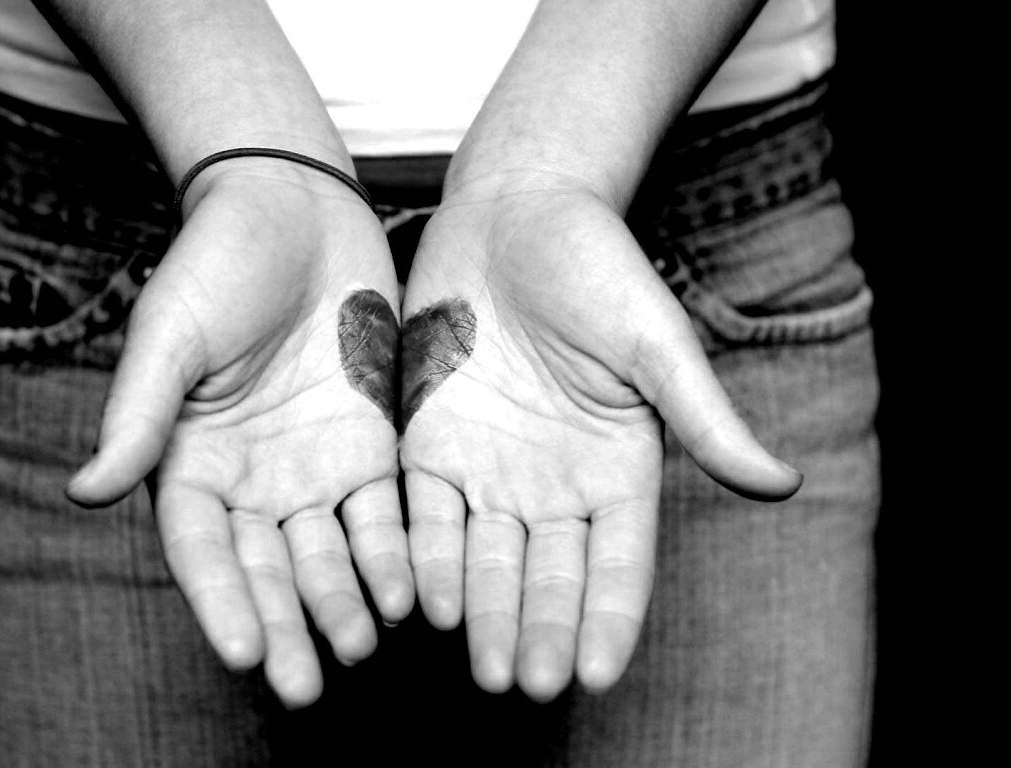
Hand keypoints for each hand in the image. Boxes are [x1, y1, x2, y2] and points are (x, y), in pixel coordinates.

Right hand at [67, 161, 412, 707]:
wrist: (295, 205)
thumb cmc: (215, 261)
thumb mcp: (169, 334)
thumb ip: (138, 415)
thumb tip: (85, 491)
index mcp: (189, 460)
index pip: (200, 548)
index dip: (218, 601)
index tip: (239, 652)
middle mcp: (250, 478)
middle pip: (265, 569)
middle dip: (283, 627)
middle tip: (303, 686)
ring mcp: (311, 467)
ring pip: (326, 554)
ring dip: (341, 603)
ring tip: (360, 647)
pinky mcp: (369, 446)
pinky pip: (381, 514)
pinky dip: (393, 554)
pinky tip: (409, 592)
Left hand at [400, 184, 800, 700]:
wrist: (512, 210)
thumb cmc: (598, 267)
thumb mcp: (655, 342)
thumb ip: (704, 418)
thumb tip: (781, 484)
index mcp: (616, 468)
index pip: (616, 562)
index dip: (608, 618)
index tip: (595, 674)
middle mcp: (551, 483)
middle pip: (547, 574)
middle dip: (535, 630)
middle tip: (521, 683)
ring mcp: (489, 468)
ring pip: (485, 558)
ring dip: (481, 612)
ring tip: (478, 666)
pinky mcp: (430, 443)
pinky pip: (425, 512)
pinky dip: (425, 556)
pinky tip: (420, 598)